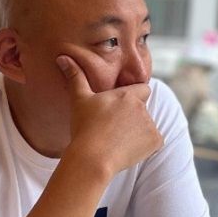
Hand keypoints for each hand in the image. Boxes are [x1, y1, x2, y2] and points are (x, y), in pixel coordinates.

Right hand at [56, 55, 162, 176]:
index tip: (120, 108)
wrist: (92, 159)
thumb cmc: (84, 129)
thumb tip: (62, 57)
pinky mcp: (155, 141)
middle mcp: (142, 108)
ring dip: (137, 131)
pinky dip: (145, 146)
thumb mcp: (78, 100)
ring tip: (116, 141)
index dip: (134, 96)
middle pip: (142, 109)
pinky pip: (154, 141)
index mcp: (128, 95)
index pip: (143, 89)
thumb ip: (75, 77)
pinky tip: (126, 149)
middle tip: (113, 128)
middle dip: (132, 116)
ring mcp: (150, 125)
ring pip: (147, 126)